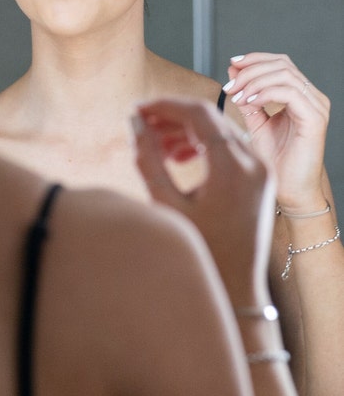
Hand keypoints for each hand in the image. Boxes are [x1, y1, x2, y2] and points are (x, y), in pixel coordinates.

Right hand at [132, 98, 275, 302]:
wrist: (237, 290)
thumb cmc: (199, 252)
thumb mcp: (166, 203)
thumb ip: (148, 157)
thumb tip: (134, 121)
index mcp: (233, 167)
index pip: (199, 113)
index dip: (165, 105)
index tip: (138, 109)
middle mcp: (254, 163)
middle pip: (210, 118)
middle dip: (172, 115)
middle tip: (140, 121)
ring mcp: (261, 170)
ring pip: (219, 130)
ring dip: (184, 130)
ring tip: (154, 142)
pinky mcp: (259, 179)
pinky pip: (228, 146)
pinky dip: (200, 143)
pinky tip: (175, 156)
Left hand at [223, 52, 329, 212]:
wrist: (288, 189)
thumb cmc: (275, 159)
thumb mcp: (255, 120)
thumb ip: (246, 95)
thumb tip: (233, 69)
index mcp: (300, 95)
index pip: (280, 62)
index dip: (254, 59)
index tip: (231, 65)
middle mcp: (312, 97)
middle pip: (281, 64)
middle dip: (250, 70)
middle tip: (230, 85)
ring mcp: (316, 107)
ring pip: (284, 75)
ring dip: (254, 81)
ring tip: (237, 95)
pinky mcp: (315, 119)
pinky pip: (290, 93)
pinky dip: (265, 92)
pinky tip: (250, 101)